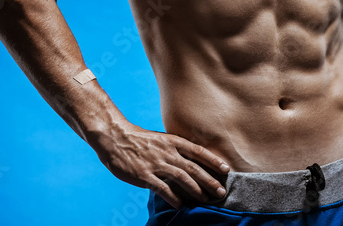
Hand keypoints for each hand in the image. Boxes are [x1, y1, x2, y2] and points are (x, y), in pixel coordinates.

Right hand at [92, 122, 230, 208]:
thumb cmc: (140, 140)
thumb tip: (192, 160)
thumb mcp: (162, 139)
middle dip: (210, 180)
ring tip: (205, 199)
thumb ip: (176, 148)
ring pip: (182, 178)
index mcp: (173, 141)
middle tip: (221, 192)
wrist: (116, 138)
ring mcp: (156, 164)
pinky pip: (162, 189)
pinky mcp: (144, 176)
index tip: (226, 170)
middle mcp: (168, 152)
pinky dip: (173, 197)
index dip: (213, 161)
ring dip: (196, 190)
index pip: (198, 151)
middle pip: (194, 168)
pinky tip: (181, 205)